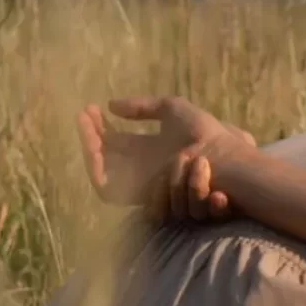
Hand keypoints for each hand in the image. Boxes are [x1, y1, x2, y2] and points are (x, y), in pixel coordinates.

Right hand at [75, 95, 258, 222]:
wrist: (221, 158)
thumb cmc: (204, 134)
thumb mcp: (171, 109)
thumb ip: (142, 107)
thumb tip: (110, 105)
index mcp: (150, 152)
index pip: (116, 143)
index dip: (100, 128)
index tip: (91, 110)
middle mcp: (143, 172)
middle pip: (105, 160)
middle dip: (89, 138)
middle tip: (83, 117)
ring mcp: (142, 187)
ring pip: (103, 174)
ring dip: (91, 150)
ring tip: (88, 129)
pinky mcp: (141, 199)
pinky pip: (108, 191)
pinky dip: (97, 169)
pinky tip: (94, 148)